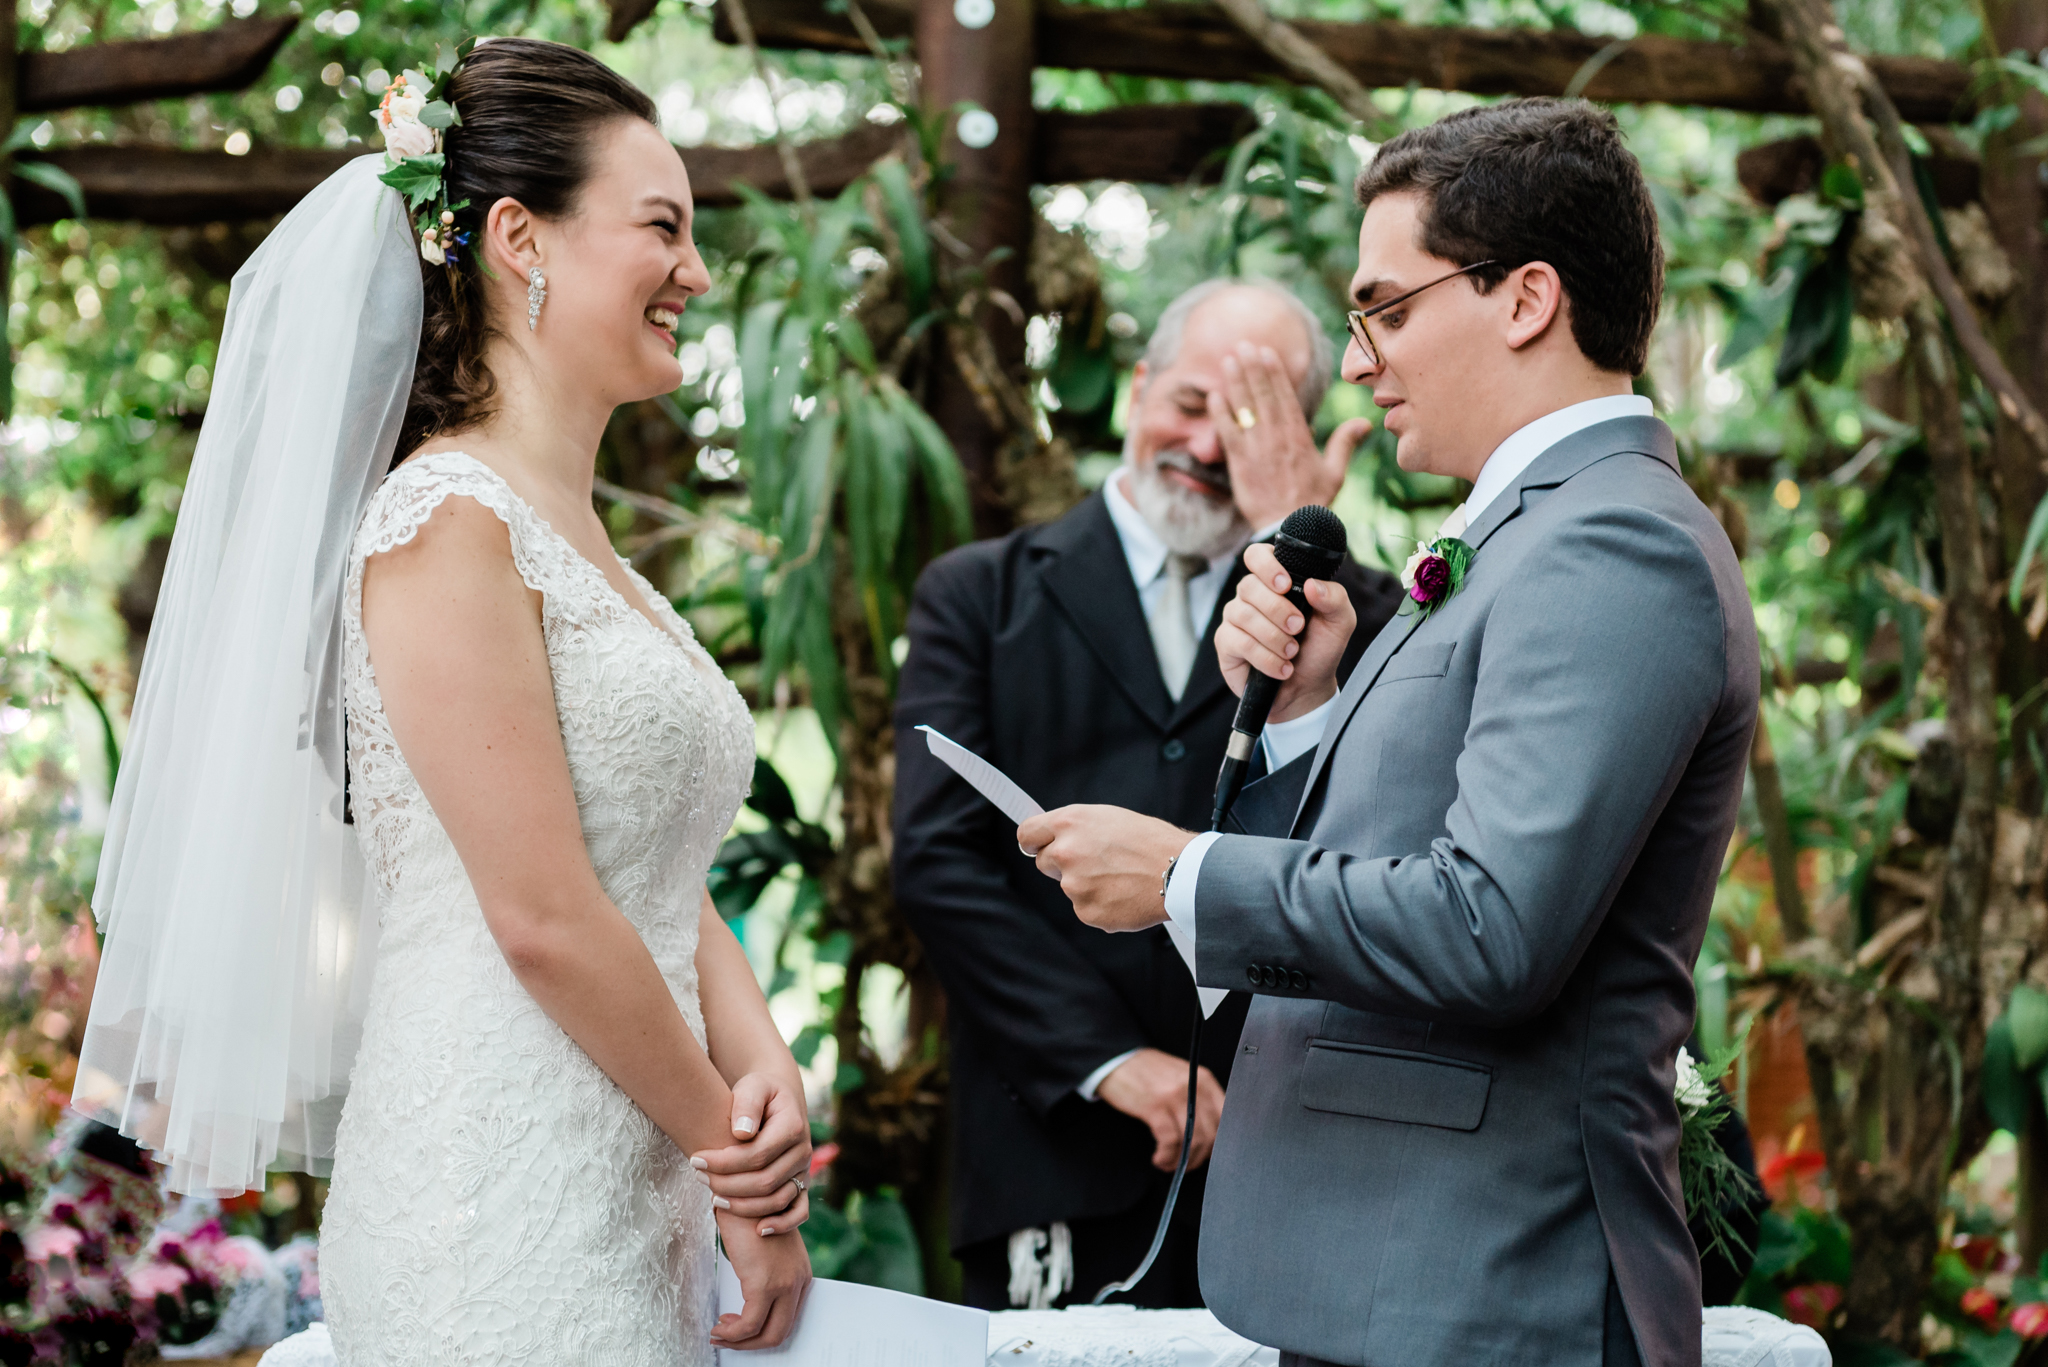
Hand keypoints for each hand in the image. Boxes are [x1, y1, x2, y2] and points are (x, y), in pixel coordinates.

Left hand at [692, 1072, 811, 1229]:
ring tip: (714, 1199)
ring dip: (743, 1206)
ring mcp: (804, 1171)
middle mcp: (803, 1151)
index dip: (724, 1162)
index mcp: (793, 1126)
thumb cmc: (760, 1093)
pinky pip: (799, 1212)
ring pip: (777, 1200)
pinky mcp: (801, 1184)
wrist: (778, 1101)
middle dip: (727, 1184)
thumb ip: (747, 1105)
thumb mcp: (753, 1086)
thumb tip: (741, 1134)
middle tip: (699, 1178)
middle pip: (765, 1181)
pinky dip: (782, 1224)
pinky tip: (758, 1230)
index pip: (758, 1154)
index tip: (696, 1160)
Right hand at [711, 1208, 810, 1349]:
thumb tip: (747, 1299)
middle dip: (752, 1343)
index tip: (739, 1324)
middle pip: (781, 1331)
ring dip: (739, 1341)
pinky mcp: (764, 1284)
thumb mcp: (764, 1248)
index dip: (763, 1329)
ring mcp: (784, 1284)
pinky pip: (749, 1325)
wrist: (742, 1190)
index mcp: (801, 1273)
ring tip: (719, 1333)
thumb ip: (765, 1273)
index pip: (788, 1317)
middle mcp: (798, 1280)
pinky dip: (732, 1334)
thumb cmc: (748, 1214)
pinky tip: (719, 1328)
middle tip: (728, 1336)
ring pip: (767, 1334)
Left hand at [1016, 805, 1192, 931]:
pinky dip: (1101, 904)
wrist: (1179, 871)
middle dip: (1063, 864)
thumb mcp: (1108, 817)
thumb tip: (1057, 838)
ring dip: (1087, 885)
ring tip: (1120, 877)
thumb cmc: (1151, 841)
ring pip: (1069, 887)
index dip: (1032, 841)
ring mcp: (1074, 885)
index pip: (1027, 833)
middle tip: (1096, 863)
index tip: (1034, 846)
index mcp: (1069, 823)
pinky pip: (1086, 908)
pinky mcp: (1086, 911)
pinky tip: (1124, 894)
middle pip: (1044, 862)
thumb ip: (1076, 828)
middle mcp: (1066, 852)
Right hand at [1096, 1047, 1224, 1171]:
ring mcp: (1175, 1096)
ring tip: (1170, 1164)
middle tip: (1187, 1164)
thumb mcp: (1182, 1078)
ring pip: (1192, 1141)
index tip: (1207, 1153)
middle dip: (1199, 1157)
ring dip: (1182, 1161)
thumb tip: (1211, 1134)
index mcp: (1204, 1080)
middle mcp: (1194, 1087)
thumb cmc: (1148, 1073)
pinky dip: (1166, 1156)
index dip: (1219, 1142)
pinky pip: (1169, 1141)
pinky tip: (1159, 1158)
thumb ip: (1198, 1099)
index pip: (1226, 1118)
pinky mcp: (1155, 1106)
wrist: (1117, 1060)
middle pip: (1211, 1134)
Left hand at [1208, 341, 1368, 531]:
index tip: (1265, 352)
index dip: (1274, 372)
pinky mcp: (1240, 463)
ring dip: (1235, 382)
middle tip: (1242, 345)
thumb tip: (1365, 422)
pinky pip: (1228, 432)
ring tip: (1227, 360)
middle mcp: (1278, 437)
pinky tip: (1213, 396)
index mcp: (1300, 435)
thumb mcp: (1335, 471)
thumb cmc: (1314, 502)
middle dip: (1252, 368)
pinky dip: (1220, 414)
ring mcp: (1257, 448)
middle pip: (1263, 394)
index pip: (1285, 396)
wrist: (1292, 528)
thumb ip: (1345, 443)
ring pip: (1245, 407)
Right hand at [1216, 542, 1355, 721]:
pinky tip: (1282, 668)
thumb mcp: (1339, 622)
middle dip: (1278, 609)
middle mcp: (1251, 595)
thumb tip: (1312, 584)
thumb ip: (1334, 598)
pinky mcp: (1226, 643)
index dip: (1267, 565)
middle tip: (1298, 627)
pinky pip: (1238, 641)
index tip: (1285, 584)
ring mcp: (1235, 618)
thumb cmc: (1319, 649)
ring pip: (1244, 615)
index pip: (1257, 555)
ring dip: (1274, 636)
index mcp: (1275, 581)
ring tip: (1292, 652)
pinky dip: (1265, 657)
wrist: (1306, 688)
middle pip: (1250, 586)